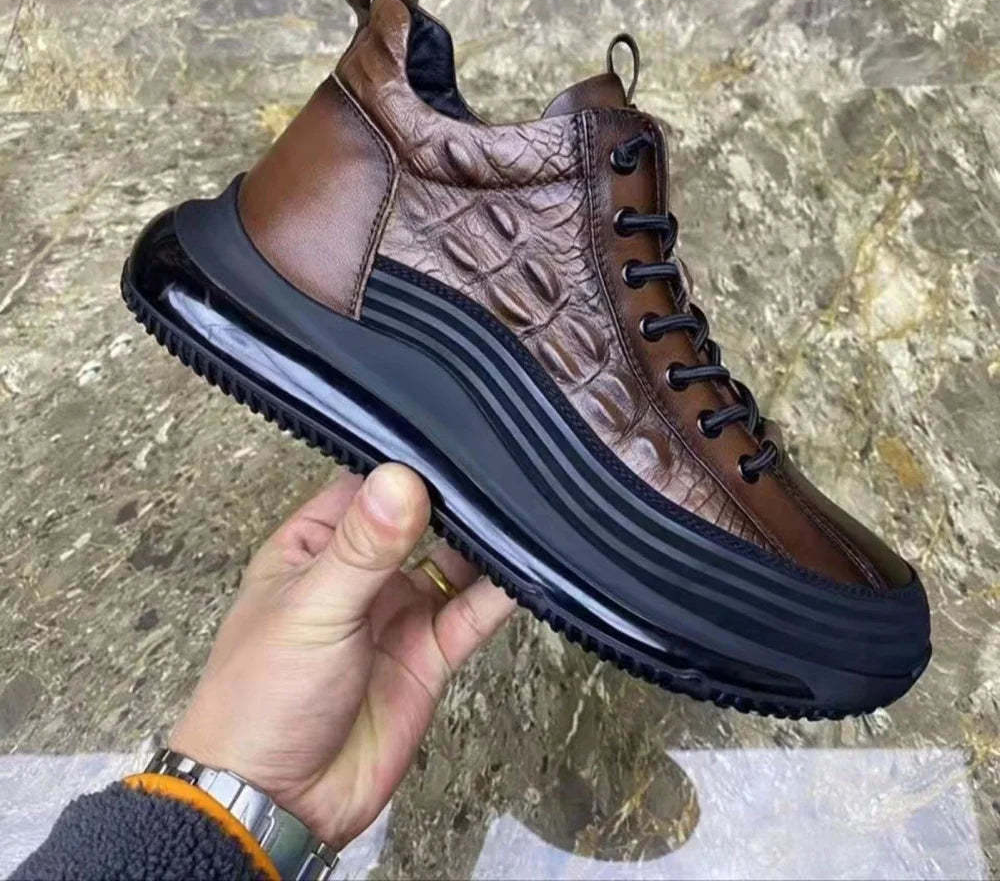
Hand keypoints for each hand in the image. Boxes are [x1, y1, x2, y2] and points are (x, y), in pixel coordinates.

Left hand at [169, 463, 515, 848]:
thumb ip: (362, 548)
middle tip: (508, 462)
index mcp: (314, 544)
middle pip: (419, 518)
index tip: (457, 431)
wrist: (277, 803)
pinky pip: (473, 613)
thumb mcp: (311, 609)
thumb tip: (403, 477)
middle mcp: (361, 570)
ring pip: (453, 562)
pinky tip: (530, 565)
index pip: (367, 484)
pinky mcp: (430, 653)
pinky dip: (502, 592)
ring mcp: (399, 611)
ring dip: (485, 540)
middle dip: (457, 496)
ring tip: (529, 506)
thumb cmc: (264, 695)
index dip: (407, 459)